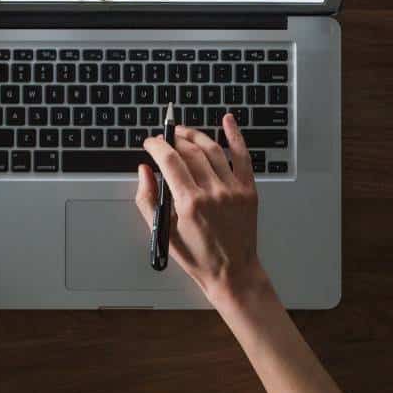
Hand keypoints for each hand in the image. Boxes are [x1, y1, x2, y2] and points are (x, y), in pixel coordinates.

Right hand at [136, 114, 271, 308]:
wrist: (232, 272)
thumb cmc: (197, 256)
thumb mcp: (162, 232)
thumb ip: (147, 199)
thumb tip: (144, 171)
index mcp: (190, 203)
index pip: (169, 160)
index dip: (157, 145)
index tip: (150, 142)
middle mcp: (213, 192)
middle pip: (190, 151)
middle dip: (173, 139)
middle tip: (164, 138)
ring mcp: (233, 189)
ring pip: (212, 149)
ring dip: (195, 135)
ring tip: (183, 132)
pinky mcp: (248, 190)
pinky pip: (243, 156)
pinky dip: (235, 135)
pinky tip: (228, 120)